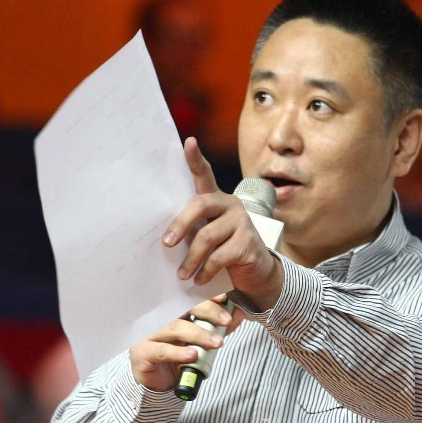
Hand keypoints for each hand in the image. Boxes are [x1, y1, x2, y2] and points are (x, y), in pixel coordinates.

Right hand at [128, 294, 243, 391]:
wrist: (159, 384)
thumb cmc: (178, 359)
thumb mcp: (202, 343)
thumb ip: (218, 328)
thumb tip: (239, 314)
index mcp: (171, 313)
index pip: (188, 298)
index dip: (206, 297)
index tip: (224, 298)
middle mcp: (158, 319)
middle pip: (181, 308)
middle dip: (207, 312)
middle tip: (225, 321)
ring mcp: (148, 335)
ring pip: (173, 328)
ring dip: (198, 335)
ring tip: (217, 343)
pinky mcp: (142, 353)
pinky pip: (162, 351)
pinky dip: (179, 352)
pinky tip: (193, 355)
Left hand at [162, 137, 282, 309]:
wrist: (256, 272)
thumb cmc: (223, 251)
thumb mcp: (207, 237)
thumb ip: (192, 231)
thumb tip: (165, 240)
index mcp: (216, 199)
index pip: (205, 174)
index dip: (195, 158)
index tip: (188, 142)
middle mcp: (231, 204)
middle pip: (200, 206)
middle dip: (180, 225)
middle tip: (167, 243)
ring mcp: (242, 222)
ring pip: (207, 237)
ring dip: (191, 260)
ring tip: (182, 275)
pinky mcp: (248, 242)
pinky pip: (219, 257)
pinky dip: (206, 271)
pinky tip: (199, 280)